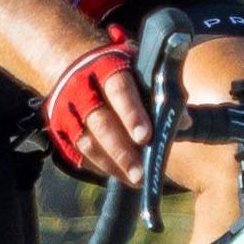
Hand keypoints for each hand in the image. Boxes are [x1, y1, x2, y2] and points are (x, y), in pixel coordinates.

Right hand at [45, 31, 155, 180]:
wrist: (71, 63)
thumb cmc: (117, 71)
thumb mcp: (137, 70)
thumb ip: (159, 93)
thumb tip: (182, 122)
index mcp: (105, 68)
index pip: (119, 89)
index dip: (132, 113)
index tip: (145, 137)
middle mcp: (82, 89)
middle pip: (100, 122)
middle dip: (121, 150)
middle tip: (141, 172)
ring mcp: (68, 111)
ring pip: (86, 142)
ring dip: (112, 164)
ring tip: (135, 180)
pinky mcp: (60, 129)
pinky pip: (77, 152)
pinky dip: (99, 166)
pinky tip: (120, 175)